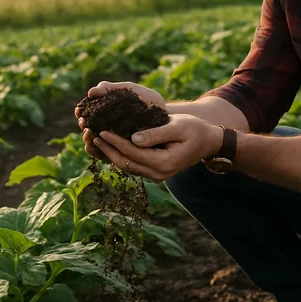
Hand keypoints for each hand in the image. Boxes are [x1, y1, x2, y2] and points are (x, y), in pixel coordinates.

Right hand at [75, 81, 165, 160]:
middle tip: (84, 123)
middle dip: (84, 127)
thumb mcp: (128, 90)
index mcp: (105, 114)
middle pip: (87, 131)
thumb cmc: (146, 100)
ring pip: (95, 145)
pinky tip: (102, 143)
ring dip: (89, 140)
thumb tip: (91, 92)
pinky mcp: (122, 153)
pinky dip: (102, 151)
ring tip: (90, 132)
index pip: (87, 116)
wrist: (166, 115)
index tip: (79, 111)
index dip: (81, 114)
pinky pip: (108, 156)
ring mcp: (114, 142)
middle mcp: (106, 129)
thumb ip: (110, 89)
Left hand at [89, 113, 222, 181]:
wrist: (208, 142)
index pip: (133, 153)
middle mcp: (158, 174)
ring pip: (126, 166)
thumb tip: (132, 138)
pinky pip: (132, 165)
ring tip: (96, 138)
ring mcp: (155, 175)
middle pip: (125, 163)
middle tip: (91, 134)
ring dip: (110, 153)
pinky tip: (109, 143)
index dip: (116, 141)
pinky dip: (119, 154)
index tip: (102, 130)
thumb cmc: (195, 130)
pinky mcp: (153, 171)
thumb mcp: (177, 126)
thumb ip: (156, 133)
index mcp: (164, 163)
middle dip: (107, 149)